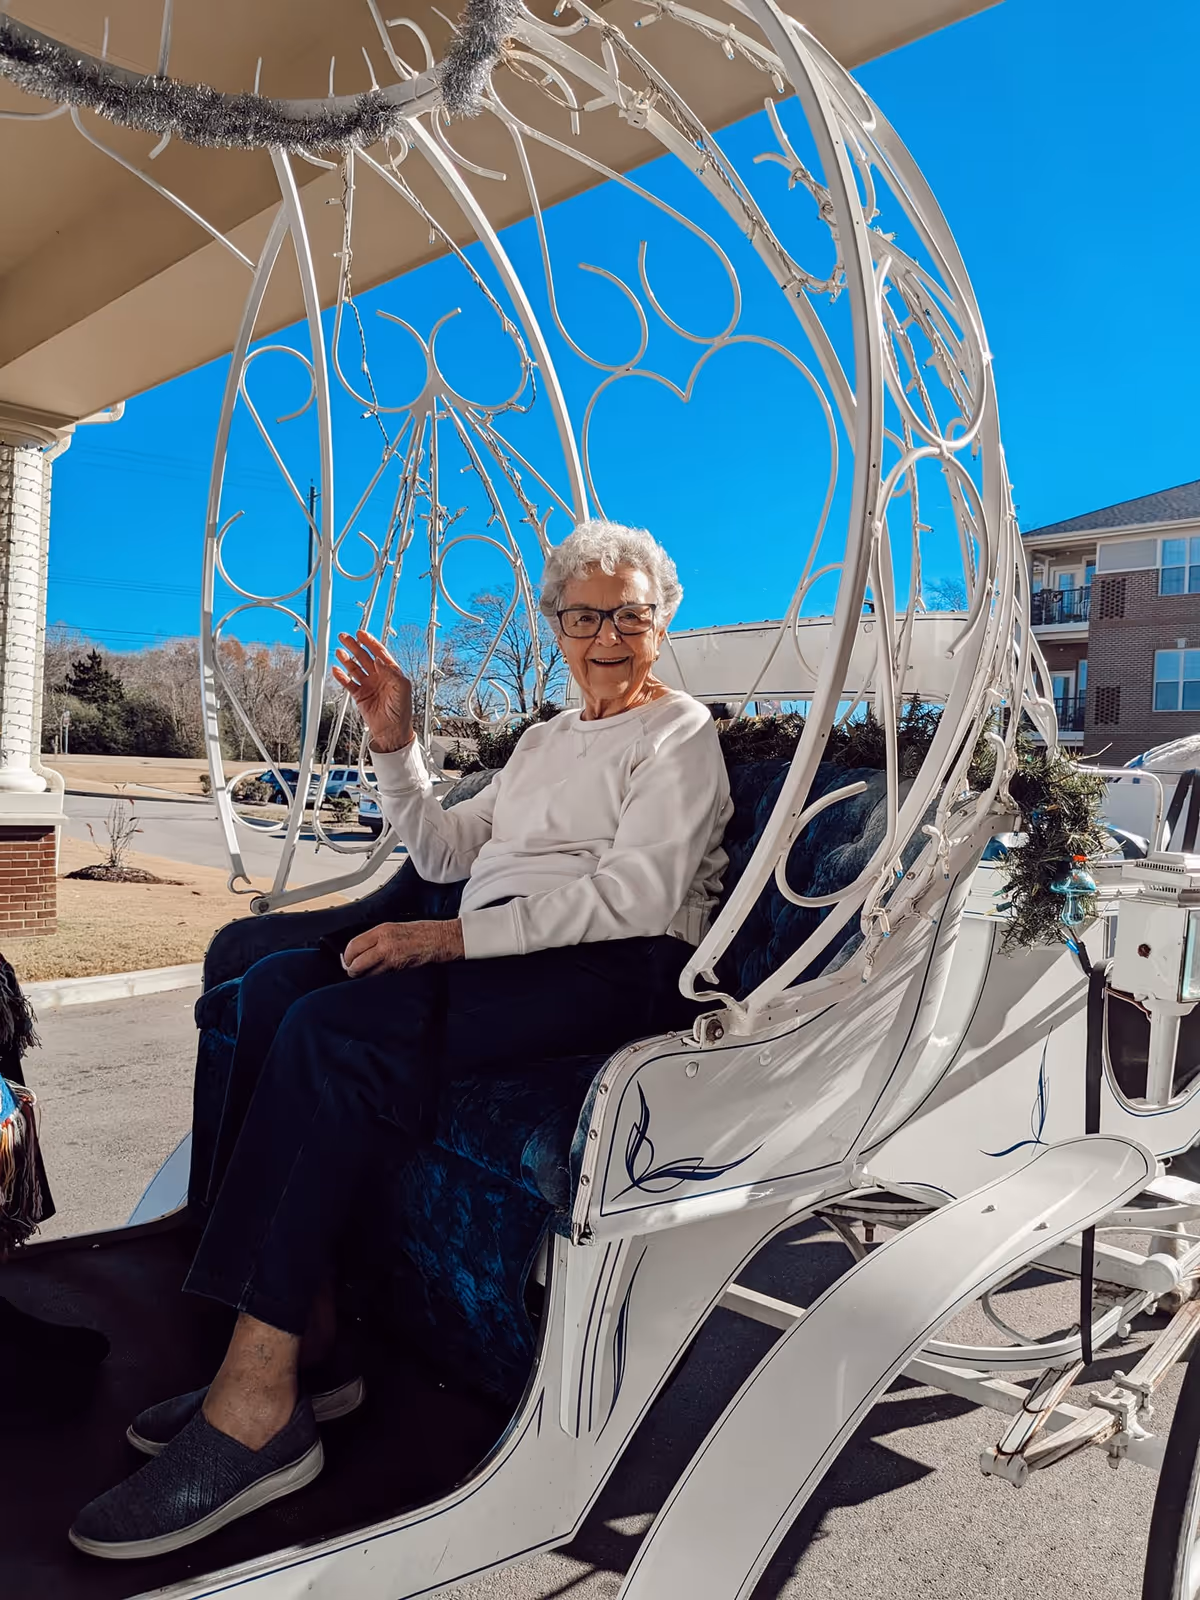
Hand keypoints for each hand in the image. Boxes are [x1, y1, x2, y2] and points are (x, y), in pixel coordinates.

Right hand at [332, 629, 413, 752]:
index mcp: (391, 673)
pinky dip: (342, 676)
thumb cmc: (401, 712)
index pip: (379, 653)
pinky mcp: (360, 696)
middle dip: (355, 646)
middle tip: (345, 637)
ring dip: (347, 659)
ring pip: (355, 668)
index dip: (370, 642)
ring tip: (339, 650)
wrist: (392, 731)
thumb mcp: (402, 689)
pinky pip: (349, 683)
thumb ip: (391, 672)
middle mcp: (379, 677)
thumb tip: (379, 659)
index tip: (362, 634)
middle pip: (365, 657)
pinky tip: (336, 669)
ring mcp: (369, 685)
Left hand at [342, 919, 464, 975]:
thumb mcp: (395, 928)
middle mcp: (384, 943)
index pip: (353, 945)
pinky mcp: (399, 969)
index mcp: (382, 930)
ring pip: (366, 973)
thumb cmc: (422, 932)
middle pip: (356, 962)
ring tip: (364, 974)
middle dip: (352, 969)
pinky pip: (379, 976)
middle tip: (352, 971)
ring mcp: (392, 958)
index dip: (347, 956)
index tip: (347, 960)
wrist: (441, 939)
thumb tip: (359, 950)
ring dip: (363, 975)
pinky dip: (375, 978)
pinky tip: (378, 974)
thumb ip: (376, 938)